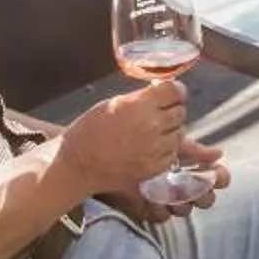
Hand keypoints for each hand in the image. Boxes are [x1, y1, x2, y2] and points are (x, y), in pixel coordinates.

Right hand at [60, 80, 186, 194]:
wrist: (78, 164)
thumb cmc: (89, 131)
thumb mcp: (113, 103)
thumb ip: (140, 98)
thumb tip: (160, 92)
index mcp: (140, 105)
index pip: (176, 91)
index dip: (176, 91)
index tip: (173, 92)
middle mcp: (151, 126)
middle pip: (180, 111)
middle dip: (172, 109)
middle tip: (160, 112)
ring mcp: (155, 149)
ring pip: (180, 133)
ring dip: (170, 130)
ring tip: (152, 132)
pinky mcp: (154, 167)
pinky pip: (172, 153)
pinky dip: (165, 150)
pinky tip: (150, 148)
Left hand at [113, 139, 230, 221]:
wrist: (110, 153)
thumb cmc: (143, 145)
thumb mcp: (170, 143)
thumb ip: (193, 150)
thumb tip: (218, 154)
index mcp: (193, 169)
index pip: (216, 177)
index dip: (219, 178)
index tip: (215, 174)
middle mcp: (184, 188)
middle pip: (205, 199)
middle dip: (202, 194)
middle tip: (193, 186)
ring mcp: (168, 201)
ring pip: (184, 210)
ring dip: (179, 201)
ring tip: (168, 190)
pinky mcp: (149, 210)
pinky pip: (161, 216)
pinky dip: (157, 208)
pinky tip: (150, 198)